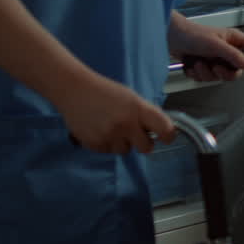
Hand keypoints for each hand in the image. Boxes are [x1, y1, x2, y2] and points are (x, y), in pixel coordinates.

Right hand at [59, 74, 174, 153]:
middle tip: (135, 133)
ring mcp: (109, 136)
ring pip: (126, 151)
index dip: (168, 135)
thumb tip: (159, 130)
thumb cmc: (106, 92)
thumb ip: (145, 114)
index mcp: (138, 109)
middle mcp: (126, 125)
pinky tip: (100, 129)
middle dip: (143, 142)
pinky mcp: (94, 144)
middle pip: (146, 148)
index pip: (164, 129)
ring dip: (122, 143)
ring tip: (112, 127)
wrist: (75, 91)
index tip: (167, 137)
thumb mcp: (132, 98)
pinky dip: (106, 144)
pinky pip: (108, 151)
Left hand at [168, 13, 243, 81]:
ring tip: (199, 62)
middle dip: (223, 72)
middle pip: (237, 70)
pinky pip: (207, 78)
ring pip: (220, 76)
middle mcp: (227, 50)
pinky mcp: (205, 66)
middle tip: (215, 66)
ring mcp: (216, 59)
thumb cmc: (192, 33)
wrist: (170, 37)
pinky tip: (193, 64)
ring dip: (207, 73)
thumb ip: (234, 55)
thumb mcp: (216, 44)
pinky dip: (198, 74)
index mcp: (235, 40)